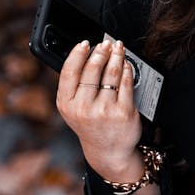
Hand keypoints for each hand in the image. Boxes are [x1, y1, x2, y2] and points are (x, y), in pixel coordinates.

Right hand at [56, 38, 142, 180]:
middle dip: (101, 51)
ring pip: (111, 73)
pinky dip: (127, 69)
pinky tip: (126, 64)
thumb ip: (73, 86)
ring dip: (116, 56)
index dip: (77, 53)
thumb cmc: (91, 126)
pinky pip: (125, 82)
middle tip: (106, 44)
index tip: (85, 43)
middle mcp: (84, 108)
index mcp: (67, 104)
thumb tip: (84, 55)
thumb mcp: (73, 109)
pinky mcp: (123, 112)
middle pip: (92, 69)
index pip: (70, 71)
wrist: (108, 150)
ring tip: (118, 49)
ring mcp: (104, 110)